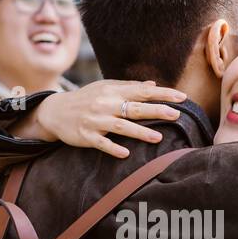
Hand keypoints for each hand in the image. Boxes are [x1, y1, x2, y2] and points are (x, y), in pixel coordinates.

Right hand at [27, 80, 186, 156]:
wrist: (56, 111)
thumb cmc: (86, 99)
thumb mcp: (105, 88)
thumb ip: (129, 87)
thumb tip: (153, 86)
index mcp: (112, 91)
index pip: (142, 91)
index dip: (163, 94)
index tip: (181, 97)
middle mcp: (105, 104)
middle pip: (135, 108)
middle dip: (156, 111)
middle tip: (176, 115)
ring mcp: (95, 121)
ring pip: (120, 126)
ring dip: (139, 132)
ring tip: (157, 138)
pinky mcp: (86, 136)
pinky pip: (102, 143)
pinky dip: (113, 148)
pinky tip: (125, 153)